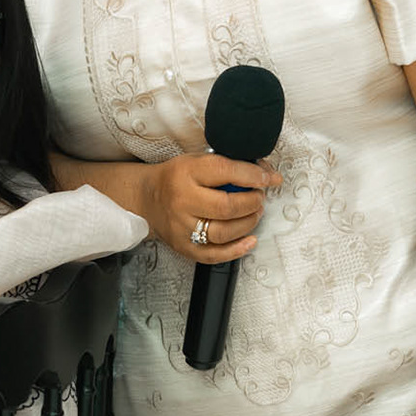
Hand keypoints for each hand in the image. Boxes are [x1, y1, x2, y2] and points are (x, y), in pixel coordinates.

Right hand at [144, 152, 278, 262]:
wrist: (146, 198)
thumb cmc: (175, 178)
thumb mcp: (197, 160)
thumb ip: (228, 164)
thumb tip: (265, 172)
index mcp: (186, 173)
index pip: (226, 171)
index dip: (253, 175)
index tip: (269, 178)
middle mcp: (182, 200)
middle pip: (227, 207)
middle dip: (252, 202)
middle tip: (259, 197)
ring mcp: (182, 227)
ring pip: (223, 233)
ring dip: (248, 223)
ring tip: (254, 213)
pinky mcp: (184, 246)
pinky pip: (214, 254)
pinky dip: (237, 250)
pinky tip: (249, 240)